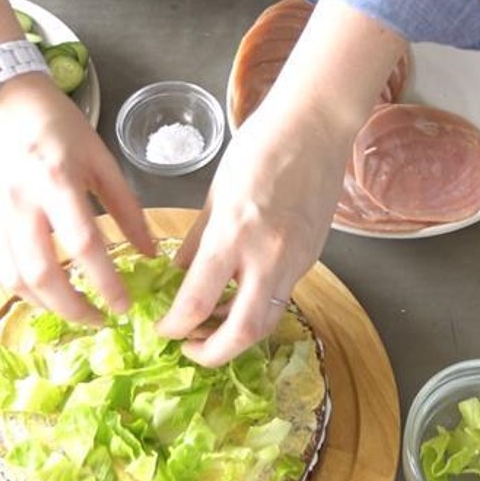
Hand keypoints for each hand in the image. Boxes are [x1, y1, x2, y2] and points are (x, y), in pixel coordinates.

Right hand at [0, 73, 154, 322]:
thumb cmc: (55, 123)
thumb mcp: (100, 158)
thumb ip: (125, 207)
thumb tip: (149, 252)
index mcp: (57, 179)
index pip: (83, 244)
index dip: (105, 281)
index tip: (125, 305)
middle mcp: (21, 201)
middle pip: (43, 273)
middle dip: (74, 308)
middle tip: (101, 320)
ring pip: (16, 278)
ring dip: (47, 306)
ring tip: (76, 312)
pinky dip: (22, 290)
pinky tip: (44, 295)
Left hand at [156, 101, 349, 364]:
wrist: (316, 127)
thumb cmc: (260, 147)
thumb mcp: (215, 193)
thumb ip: (197, 240)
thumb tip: (179, 274)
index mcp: (233, 234)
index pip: (198, 302)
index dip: (175, 326)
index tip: (164, 329)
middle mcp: (267, 256)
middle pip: (242, 333)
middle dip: (212, 353)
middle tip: (190, 348)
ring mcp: (294, 261)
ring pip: (267, 321)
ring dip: (237, 334)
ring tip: (211, 327)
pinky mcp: (311, 259)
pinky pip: (281, 296)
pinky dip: (257, 307)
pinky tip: (238, 297)